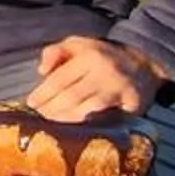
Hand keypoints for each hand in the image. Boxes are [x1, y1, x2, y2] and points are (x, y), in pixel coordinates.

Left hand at [26, 36, 166, 120]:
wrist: (143, 64)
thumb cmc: (101, 56)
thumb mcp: (78, 45)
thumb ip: (55, 52)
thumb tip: (41, 71)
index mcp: (89, 55)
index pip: (60, 78)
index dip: (43, 93)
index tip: (31, 104)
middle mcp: (104, 71)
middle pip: (71, 95)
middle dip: (52, 109)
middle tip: (40, 117)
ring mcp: (118, 89)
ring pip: (87, 108)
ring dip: (66, 119)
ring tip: (52, 124)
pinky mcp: (130, 104)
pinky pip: (105, 117)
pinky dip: (89, 124)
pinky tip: (76, 130)